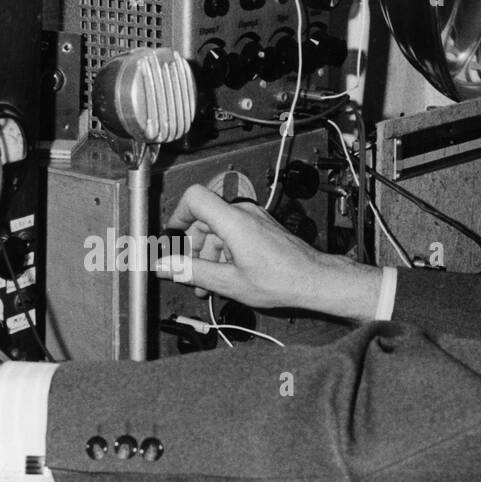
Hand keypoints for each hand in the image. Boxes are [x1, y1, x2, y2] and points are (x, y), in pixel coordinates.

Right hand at [154, 184, 380, 318]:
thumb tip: (166, 265)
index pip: (194, 198)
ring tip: (206, 284)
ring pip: (218, 230)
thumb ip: (192, 271)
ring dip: (208, 255)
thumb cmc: (281, 280)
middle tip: (188, 271)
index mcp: (233, 221)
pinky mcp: (261, 228)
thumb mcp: (229, 282)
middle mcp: (244, 214)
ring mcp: (254, 219)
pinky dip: (223, 253)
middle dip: (192, 247)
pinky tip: (224, 277)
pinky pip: (233, 234)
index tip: (172, 237)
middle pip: (204, 219)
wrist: (314, 280)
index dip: (177, 216)